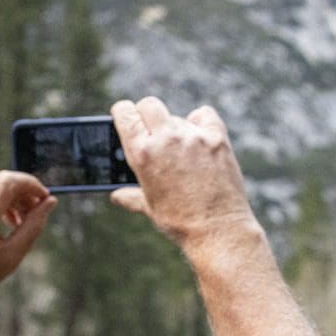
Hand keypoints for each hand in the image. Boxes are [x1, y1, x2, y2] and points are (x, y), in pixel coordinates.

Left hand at [0, 171, 56, 297]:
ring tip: (22, 220)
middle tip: (38, 210)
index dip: (30, 184)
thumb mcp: (14, 254)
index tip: (44, 196)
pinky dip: (0, 202)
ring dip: (14, 198)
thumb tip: (51, 201)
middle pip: (2, 183)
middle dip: (25, 192)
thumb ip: (34, 226)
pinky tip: (8, 220)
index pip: (8, 183)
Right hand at [109, 97, 256, 245]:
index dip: (123, 113)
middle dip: (146, 114)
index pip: (125, 112)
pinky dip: (200, 123)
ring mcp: (193, 136)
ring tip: (180, 151)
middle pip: (149, 105)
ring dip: (174, 127)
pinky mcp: (216, 138)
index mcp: (142, 153)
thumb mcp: (149, 207)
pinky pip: (204, 115)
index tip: (126, 117)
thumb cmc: (180, 221)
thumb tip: (117, 195)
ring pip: (177, 116)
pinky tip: (200, 138)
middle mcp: (166, 139)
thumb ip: (131, 195)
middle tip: (151, 130)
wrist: (218, 230)